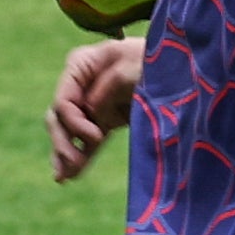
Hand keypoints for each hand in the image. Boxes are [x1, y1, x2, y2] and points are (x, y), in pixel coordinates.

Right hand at [48, 38, 142, 179]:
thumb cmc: (153, 57)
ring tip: (64, 176)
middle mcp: (80, 85)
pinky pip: (85, 142)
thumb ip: (109, 84)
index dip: (73, 122)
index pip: (63, 99)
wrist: (176, 66)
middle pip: (58, 117)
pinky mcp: (104, 121)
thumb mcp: (133, 64)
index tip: (95, 137)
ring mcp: (90, 104)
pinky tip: (68, 177)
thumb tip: (91, 110)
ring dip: (64, 154)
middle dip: (62, 142)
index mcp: (81, 65)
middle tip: (75, 162)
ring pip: (67, 132)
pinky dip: (79, 157)